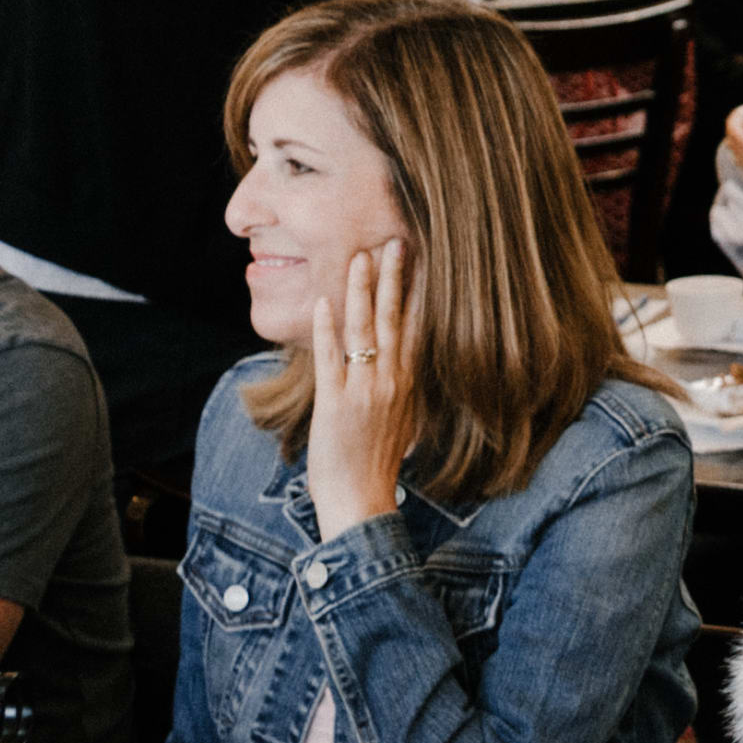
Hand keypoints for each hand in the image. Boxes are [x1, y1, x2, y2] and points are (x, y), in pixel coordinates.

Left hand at [305, 240, 420, 537]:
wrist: (363, 501)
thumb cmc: (378, 465)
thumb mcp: (403, 421)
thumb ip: (400, 389)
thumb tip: (401, 365)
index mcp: (408, 383)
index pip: (415, 326)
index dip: (416, 291)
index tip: (418, 259)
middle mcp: (392, 381)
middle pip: (393, 318)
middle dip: (392, 278)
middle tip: (392, 241)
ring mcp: (365, 390)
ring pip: (364, 331)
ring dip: (360, 291)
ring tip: (360, 258)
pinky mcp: (336, 404)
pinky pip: (331, 359)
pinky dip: (327, 330)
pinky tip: (324, 304)